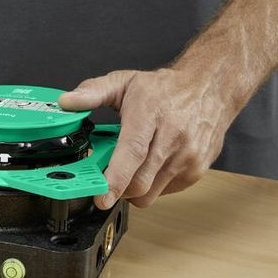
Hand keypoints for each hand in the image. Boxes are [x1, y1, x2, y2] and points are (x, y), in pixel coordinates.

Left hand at [58, 68, 236, 208]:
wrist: (211, 88)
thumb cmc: (166, 88)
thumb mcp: (125, 81)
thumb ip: (92, 92)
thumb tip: (66, 102)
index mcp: (150, 113)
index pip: (132, 152)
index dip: (115, 179)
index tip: (101, 196)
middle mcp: (173, 136)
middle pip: (140, 181)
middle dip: (117, 189)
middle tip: (106, 179)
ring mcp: (189, 155)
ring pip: (151, 193)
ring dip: (133, 189)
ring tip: (130, 168)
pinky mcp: (197, 170)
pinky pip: (165, 191)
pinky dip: (152, 186)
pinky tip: (151, 165)